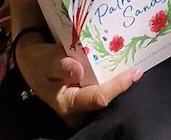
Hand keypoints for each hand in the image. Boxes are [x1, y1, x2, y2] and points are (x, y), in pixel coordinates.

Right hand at [16, 38, 141, 127]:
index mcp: (68, 103)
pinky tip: (120, 65)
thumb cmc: (38, 61)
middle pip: (106, 98)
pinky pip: (102, 88)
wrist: (31, 61)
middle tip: (138, 65)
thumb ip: (60, 65)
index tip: (134, 72)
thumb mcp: (45, 60)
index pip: (98, 98)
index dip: (117, 86)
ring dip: (118, 80)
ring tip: (134, 63)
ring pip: (106, 94)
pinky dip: (110, 77)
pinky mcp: (85, 97)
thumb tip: (78, 70)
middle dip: (122, 83)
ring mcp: (82, 105)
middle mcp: (78, 110)